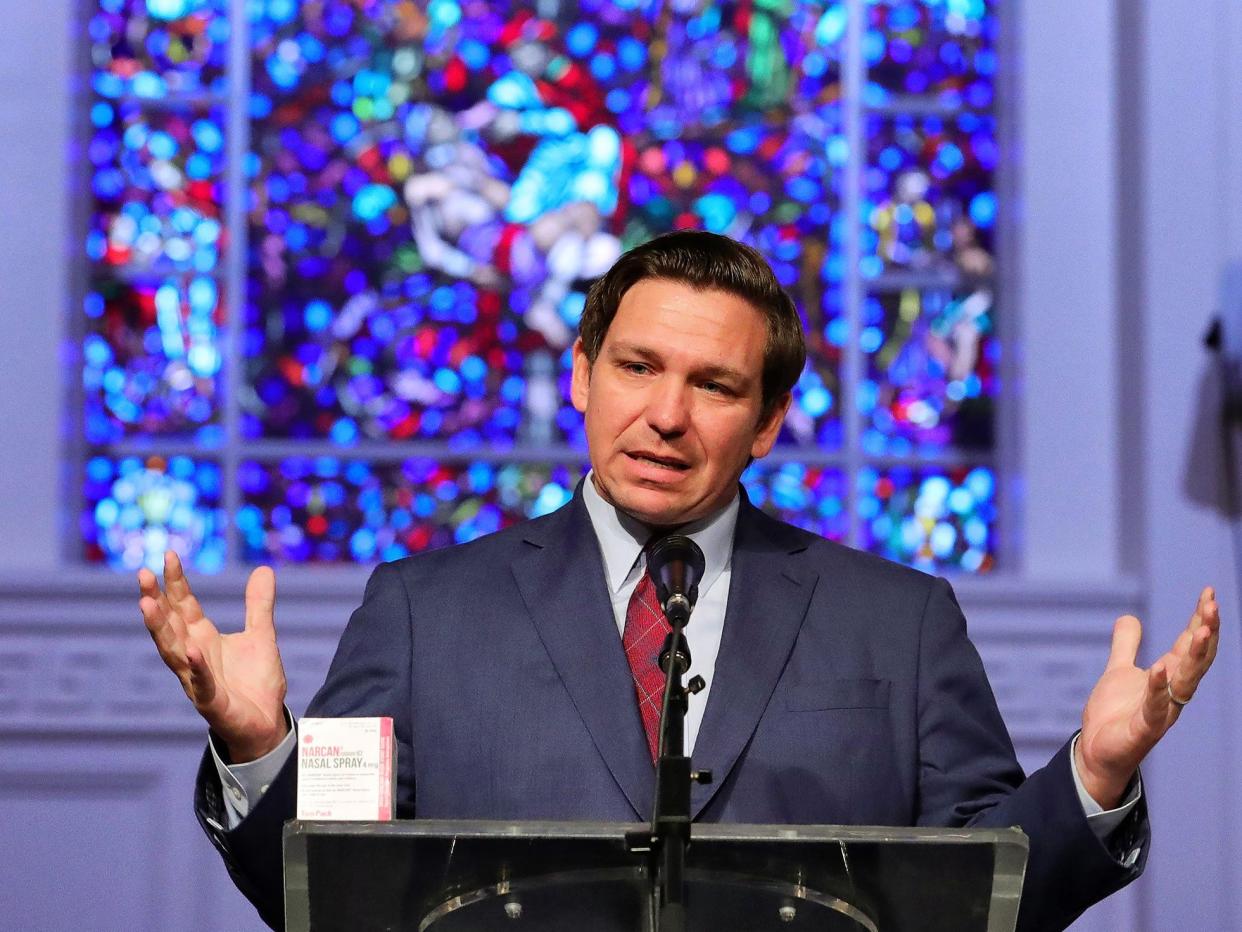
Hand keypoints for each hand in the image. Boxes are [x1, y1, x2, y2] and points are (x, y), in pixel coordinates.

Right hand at [138, 550, 288, 762]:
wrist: (266, 722)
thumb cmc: (256, 681)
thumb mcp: (261, 635)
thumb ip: (259, 605)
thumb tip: (264, 569)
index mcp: (203, 638)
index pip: (184, 605)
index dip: (175, 582)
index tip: (168, 555)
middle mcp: (193, 656)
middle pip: (169, 624)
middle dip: (155, 600)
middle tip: (142, 574)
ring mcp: (198, 679)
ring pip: (173, 651)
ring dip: (160, 629)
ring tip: (148, 605)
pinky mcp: (212, 702)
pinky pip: (201, 683)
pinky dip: (196, 667)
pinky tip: (191, 650)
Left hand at [1075, 586, 1219, 807]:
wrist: (1096, 751)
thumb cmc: (1115, 714)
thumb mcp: (1119, 671)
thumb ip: (1126, 646)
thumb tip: (1129, 618)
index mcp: (1169, 678)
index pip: (1190, 645)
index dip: (1200, 620)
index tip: (1209, 594)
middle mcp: (1172, 694)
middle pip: (1196, 660)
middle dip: (1206, 632)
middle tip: (1213, 605)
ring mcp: (1161, 712)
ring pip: (1186, 682)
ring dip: (1194, 657)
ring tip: (1200, 630)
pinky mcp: (1143, 730)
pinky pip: (1155, 708)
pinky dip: (1158, 689)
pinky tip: (1159, 669)